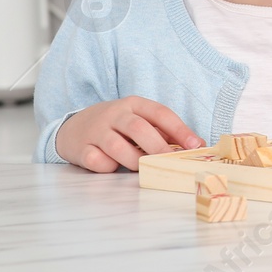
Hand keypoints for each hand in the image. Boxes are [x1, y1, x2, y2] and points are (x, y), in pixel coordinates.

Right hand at [54, 96, 202, 171]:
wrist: (74, 127)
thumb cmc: (117, 126)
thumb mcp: (139, 120)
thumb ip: (164, 132)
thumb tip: (197, 144)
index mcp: (134, 104)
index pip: (160, 113)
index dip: (179, 129)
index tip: (195, 145)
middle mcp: (115, 114)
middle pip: (139, 128)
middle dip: (158, 147)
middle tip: (170, 162)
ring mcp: (96, 130)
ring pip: (117, 146)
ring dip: (133, 160)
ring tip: (142, 167)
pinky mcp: (81, 148)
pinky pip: (96, 160)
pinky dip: (107, 166)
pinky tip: (112, 166)